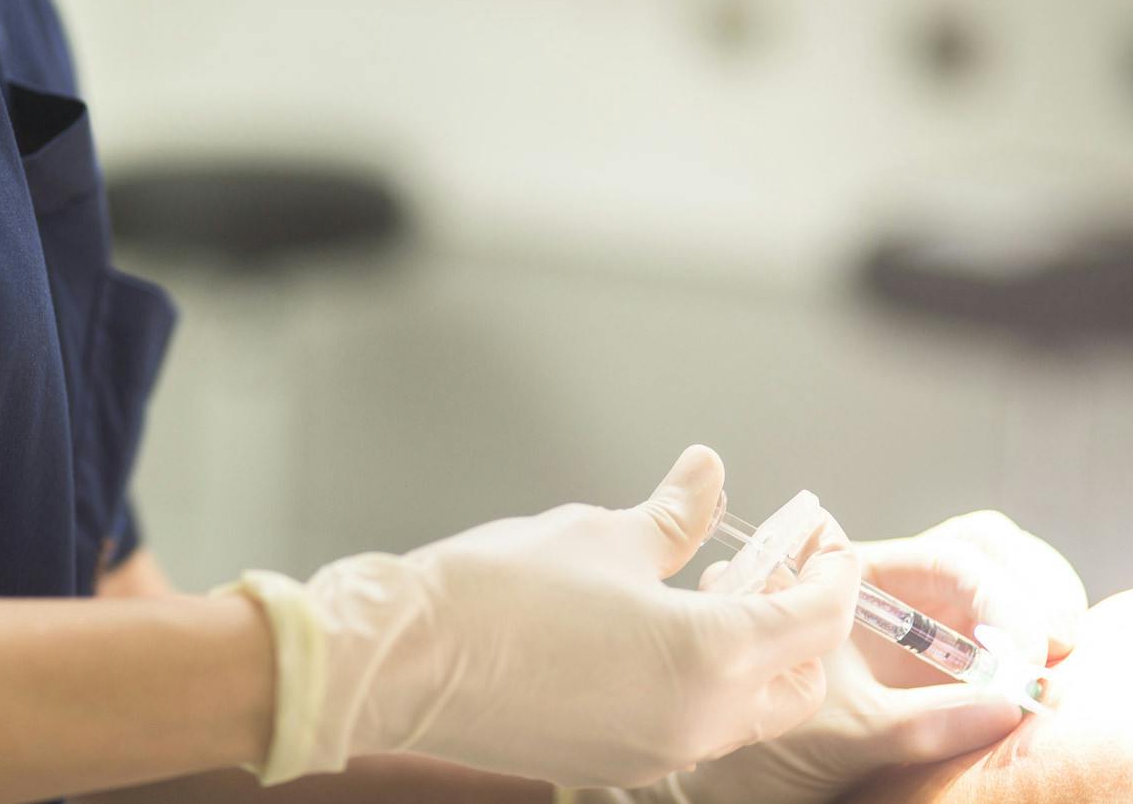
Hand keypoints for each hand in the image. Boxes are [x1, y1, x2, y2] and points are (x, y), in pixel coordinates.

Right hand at [228, 446, 859, 789]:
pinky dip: (703, 686)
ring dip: (753, 657)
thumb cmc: (499, 592)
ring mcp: (661, 752)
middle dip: (804, 622)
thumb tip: (708, 473)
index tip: (817, 535)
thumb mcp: (601, 534)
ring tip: (709, 596)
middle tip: (775, 568)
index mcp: (711, 655)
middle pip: (800, 678)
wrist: (409, 661)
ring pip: (749, 710)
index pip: (817, 615)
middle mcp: (701, 719)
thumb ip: (674, 514)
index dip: (829, 567)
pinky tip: (660, 640)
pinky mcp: (618, 765)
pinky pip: (693, 728)